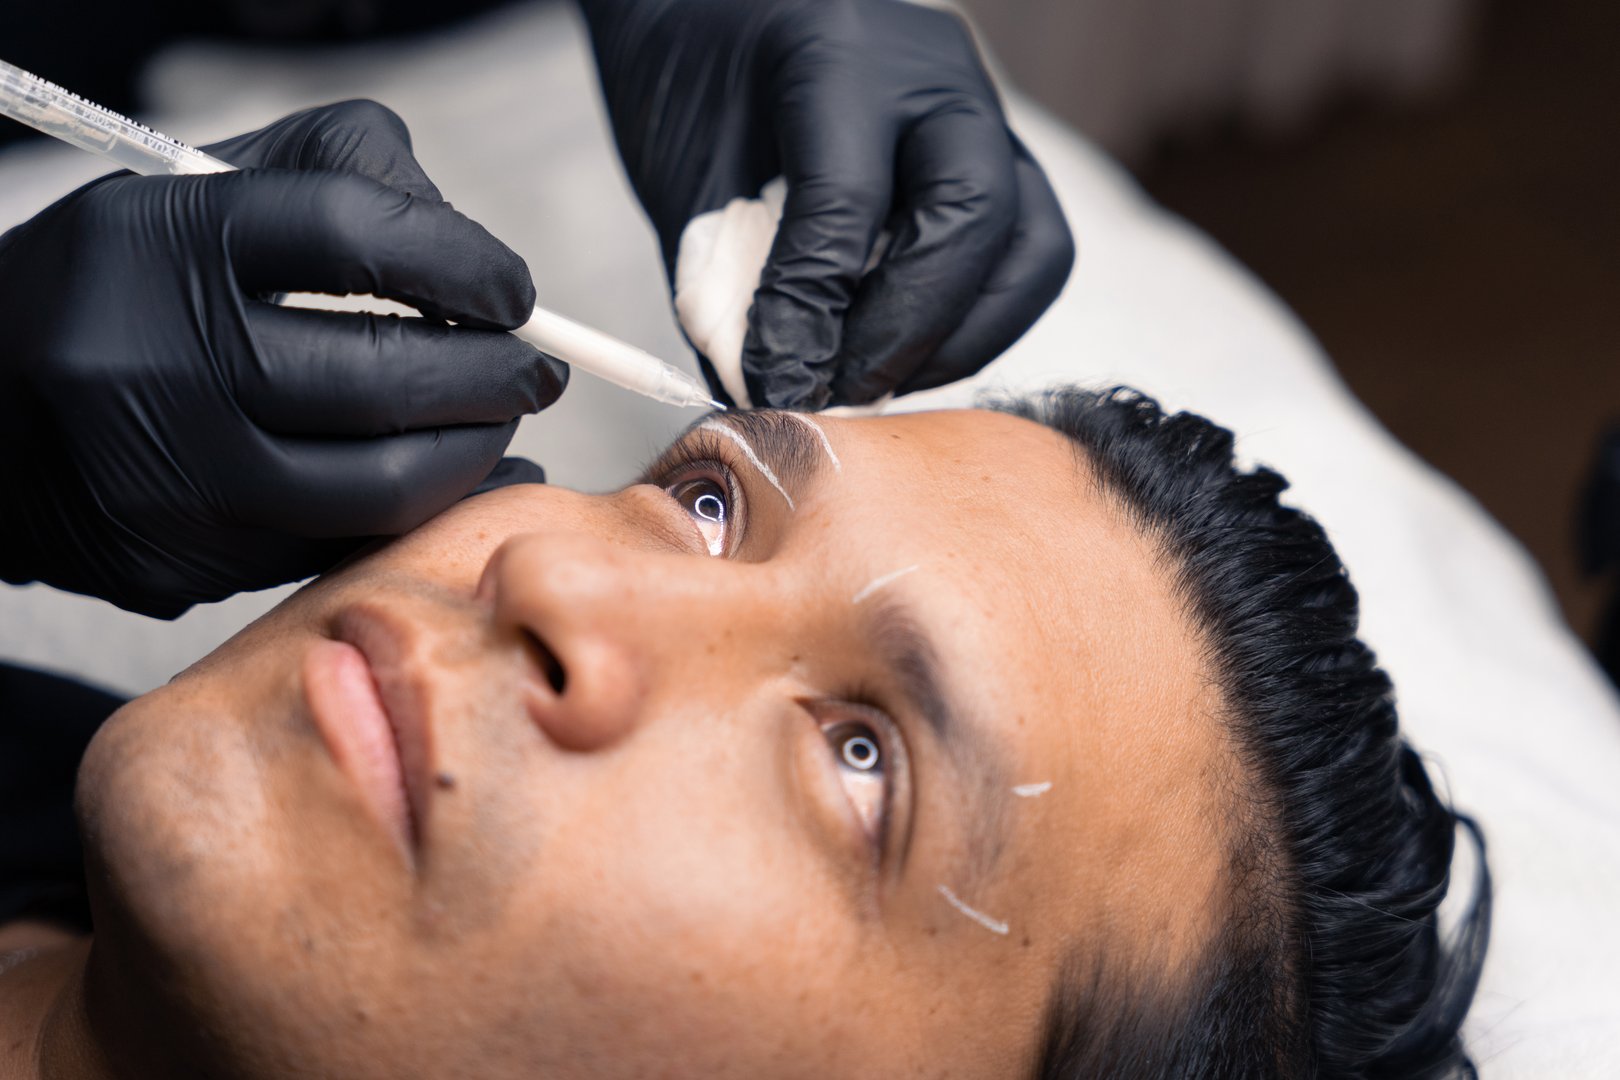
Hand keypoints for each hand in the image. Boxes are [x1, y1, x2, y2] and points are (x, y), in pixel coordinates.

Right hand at [0, 101, 565, 617]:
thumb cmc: (127, 284)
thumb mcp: (206, 189)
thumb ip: (347, 177)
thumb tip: (477, 256)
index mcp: (162, 243)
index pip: (355, 234)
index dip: (465, 261)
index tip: (513, 289)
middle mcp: (155, 365)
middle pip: (382, 378)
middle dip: (494, 375)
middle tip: (537, 368)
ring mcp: (167, 480)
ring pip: (378, 487)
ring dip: (472, 452)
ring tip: (501, 418)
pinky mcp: (180, 562)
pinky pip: (340, 545)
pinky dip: (422, 512)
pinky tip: (459, 476)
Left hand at [581, 0, 1073, 408]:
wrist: (725, 20)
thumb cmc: (694, 87)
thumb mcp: (685, 181)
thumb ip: (727, 287)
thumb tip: (776, 396)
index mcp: (836, 55)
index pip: (847, 202)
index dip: (812, 313)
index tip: (779, 387)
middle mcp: (933, 75)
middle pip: (974, 214)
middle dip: (910, 329)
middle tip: (842, 389)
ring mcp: (983, 112)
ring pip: (1032, 245)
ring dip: (963, 338)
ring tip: (879, 379)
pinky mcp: (1004, 158)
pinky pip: (1027, 255)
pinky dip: (975, 324)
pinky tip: (903, 350)